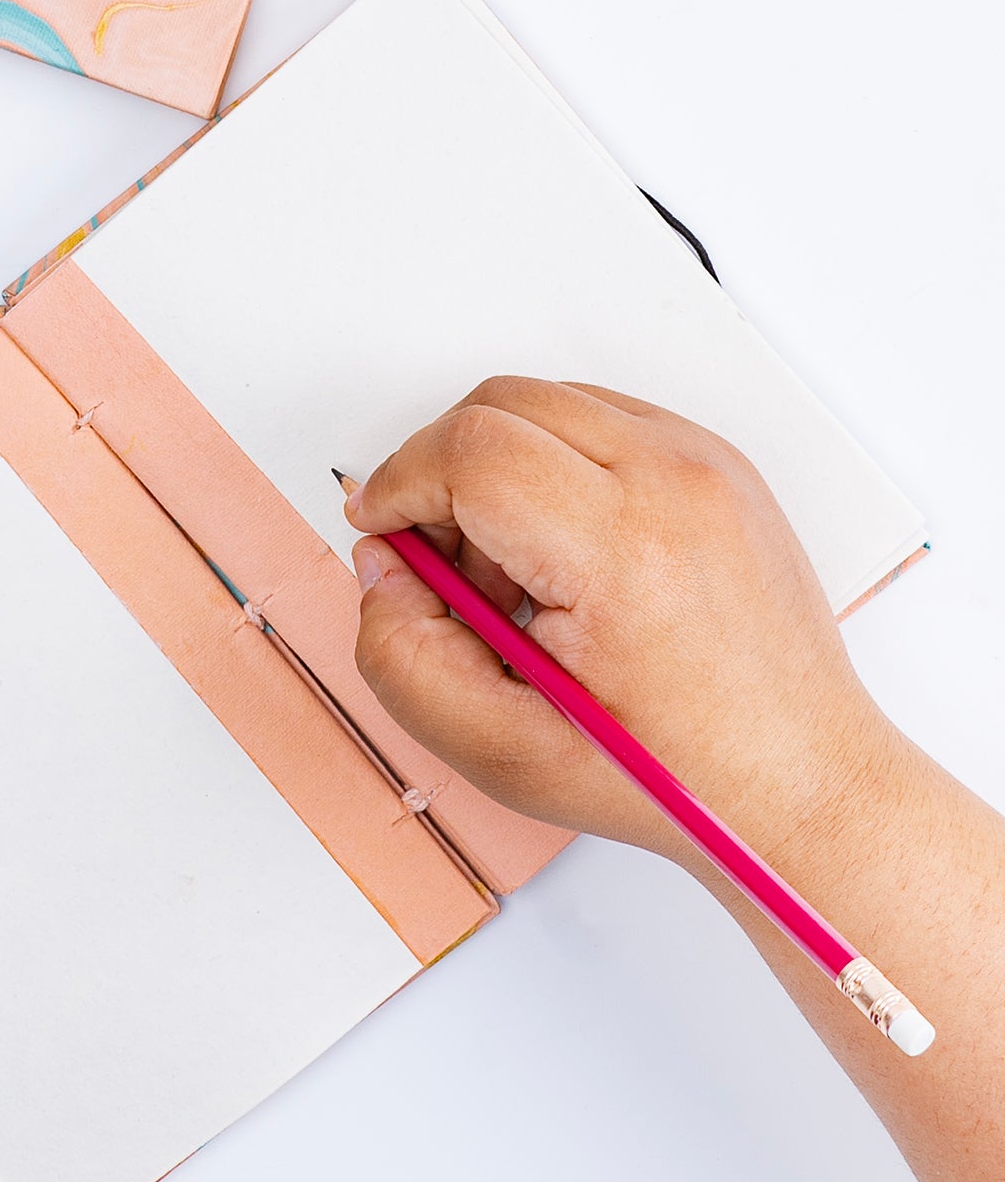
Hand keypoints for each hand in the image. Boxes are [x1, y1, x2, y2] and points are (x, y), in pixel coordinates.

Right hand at [342, 377, 907, 870]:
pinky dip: (549, 463)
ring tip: (510, 569)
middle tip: (440, 563)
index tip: (379, 531)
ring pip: (544, 401)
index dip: (399, 483)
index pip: (471, 451)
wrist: (801, 780)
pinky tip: (559, 552)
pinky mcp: (717, 463)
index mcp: (624, 550)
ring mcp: (706, 462)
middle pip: (499, 405)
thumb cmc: (672, 775)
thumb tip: (384, 566)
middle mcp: (675, 482)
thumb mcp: (500, 749)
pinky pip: (596, 417)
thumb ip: (403, 655)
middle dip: (439, 471)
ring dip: (494, 466)